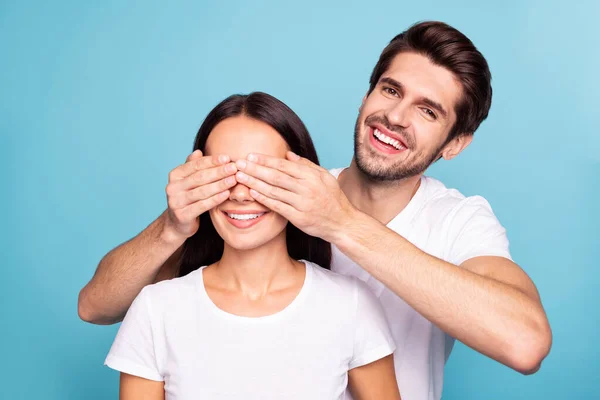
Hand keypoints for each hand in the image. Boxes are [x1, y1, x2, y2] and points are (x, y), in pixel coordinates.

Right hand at [163, 150, 236, 240]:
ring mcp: (176, 202)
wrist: (178, 223)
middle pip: (200, 177)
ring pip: (202, 191)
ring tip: (234, 179)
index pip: (196, 165)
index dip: (212, 161)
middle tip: (234, 168)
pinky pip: (202, 206)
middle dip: (218, 172)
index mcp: (175, 175)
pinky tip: (226, 194)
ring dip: (220, 184)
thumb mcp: (189, 180)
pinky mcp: (182, 215)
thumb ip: (193, 166)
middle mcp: (173, 187)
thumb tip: (199, 152)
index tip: (227, 158)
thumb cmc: (188, 197)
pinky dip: (215, 199)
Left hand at [234, 151, 353, 241]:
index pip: (284, 165)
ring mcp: (302, 204)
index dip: (266, 160)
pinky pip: (278, 207)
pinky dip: (264, 199)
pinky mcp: (299, 218)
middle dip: (255, 169)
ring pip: (274, 191)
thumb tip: (287, 154)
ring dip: (255, 183)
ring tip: (240, 177)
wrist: (342, 222)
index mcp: (312, 176)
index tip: (250, 156)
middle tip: (239, 164)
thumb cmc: (333, 198)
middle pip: (276, 176)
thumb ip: (305, 165)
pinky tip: (253, 193)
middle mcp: (307, 188)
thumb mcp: (324, 177)